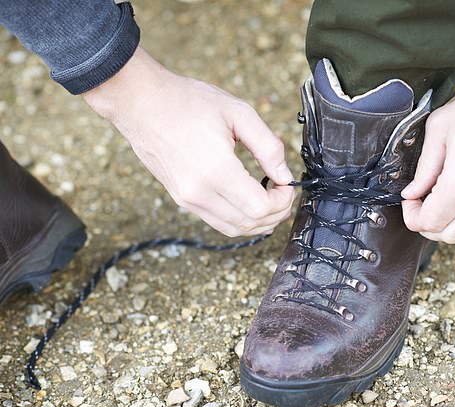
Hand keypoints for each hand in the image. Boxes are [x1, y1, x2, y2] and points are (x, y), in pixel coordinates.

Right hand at [82, 48, 294, 236]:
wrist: (141, 102)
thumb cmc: (188, 101)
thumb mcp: (238, 113)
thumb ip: (268, 146)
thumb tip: (284, 175)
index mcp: (216, 170)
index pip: (260, 208)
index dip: (282, 200)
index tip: (287, 184)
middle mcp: (199, 192)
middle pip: (250, 224)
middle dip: (276, 213)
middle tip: (284, 194)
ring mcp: (187, 199)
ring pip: (234, 229)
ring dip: (259, 222)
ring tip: (272, 201)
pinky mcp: (181, 199)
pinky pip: (217, 222)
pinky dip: (239, 220)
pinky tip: (250, 204)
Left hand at [401, 85, 454, 243]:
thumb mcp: (440, 129)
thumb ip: (424, 167)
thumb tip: (412, 192)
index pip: (428, 223)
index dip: (412, 216)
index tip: (411, 201)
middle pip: (447, 235)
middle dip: (429, 224)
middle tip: (422, 203)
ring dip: (451, 223)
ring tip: (443, 199)